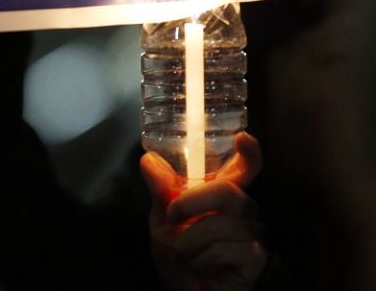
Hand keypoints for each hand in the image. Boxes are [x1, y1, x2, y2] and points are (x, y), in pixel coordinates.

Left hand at [141, 132, 266, 290]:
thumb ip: (161, 189)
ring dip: (188, 241)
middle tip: (172, 215)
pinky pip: (225, 248)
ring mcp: (253, 234)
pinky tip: (197, 266)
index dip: (249, 153)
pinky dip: (200, 258)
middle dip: (191, 201)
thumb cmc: (178, 253)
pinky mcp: (255, 258)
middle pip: (227, 191)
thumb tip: (148, 159)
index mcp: (224, 195)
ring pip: (219, 224)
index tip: (243, 137)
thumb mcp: (162, 219)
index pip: (245, 168)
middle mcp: (244, 210)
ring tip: (183, 253)